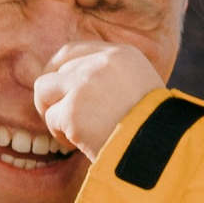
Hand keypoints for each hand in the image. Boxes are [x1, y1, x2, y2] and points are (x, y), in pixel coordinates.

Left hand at [33, 42, 165, 160]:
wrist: (159, 151)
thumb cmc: (152, 128)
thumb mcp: (139, 88)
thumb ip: (108, 78)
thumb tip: (70, 81)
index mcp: (121, 55)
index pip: (71, 51)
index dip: (56, 70)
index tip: (55, 90)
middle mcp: (101, 63)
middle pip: (54, 72)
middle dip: (55, 98)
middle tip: (69, 121)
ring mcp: (84, 84)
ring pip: (44, 91)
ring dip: (53, 114)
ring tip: (75, 134)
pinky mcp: (72, 110)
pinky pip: (51, 119)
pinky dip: (62, 136)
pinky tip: (82, 144)